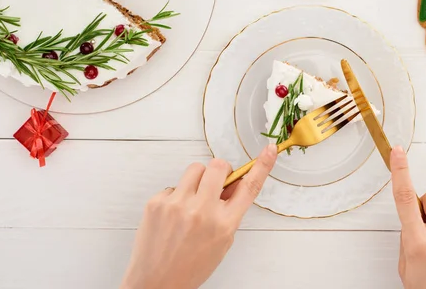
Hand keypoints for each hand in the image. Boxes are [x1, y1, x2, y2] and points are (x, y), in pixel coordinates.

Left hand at [121, 145, 277, 288]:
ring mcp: (178, 205)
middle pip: (218, 166)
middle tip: (215, 183)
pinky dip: (176, 196)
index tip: (269, 150)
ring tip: (192, 200)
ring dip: (197, 180)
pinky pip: (173, 185)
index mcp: (224, 224)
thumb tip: (232, 184)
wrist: (156, 282)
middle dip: (219, 171)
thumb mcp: (222, 242)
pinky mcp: (157, 202)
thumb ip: (230, 212)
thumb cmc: (191, 265)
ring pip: (195, 168)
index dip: (262, 166)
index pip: (249, 187)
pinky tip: (173, 216)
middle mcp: (202, 211)